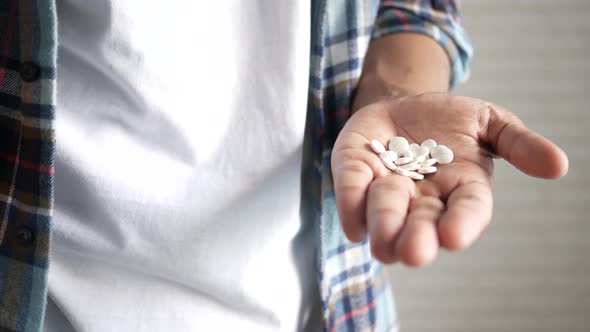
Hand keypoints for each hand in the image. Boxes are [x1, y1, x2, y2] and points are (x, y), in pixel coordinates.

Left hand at [331, 93, 567, 265]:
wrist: (404, 103)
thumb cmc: (450, 120)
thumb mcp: (489, 121)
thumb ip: (518, 143)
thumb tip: (559, 165)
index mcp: (461, 188)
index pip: (468, 210)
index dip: (463, 224)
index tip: (454, 236)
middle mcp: (424, 199)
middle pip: (422, 224)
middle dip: (417, 238)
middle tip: (414, 251)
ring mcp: (388, 190)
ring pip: (384, 215)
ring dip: (384, 225)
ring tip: (382, 242)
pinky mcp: (356, 175)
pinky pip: (352, 192)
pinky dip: (351, 206)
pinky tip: (354, 227)